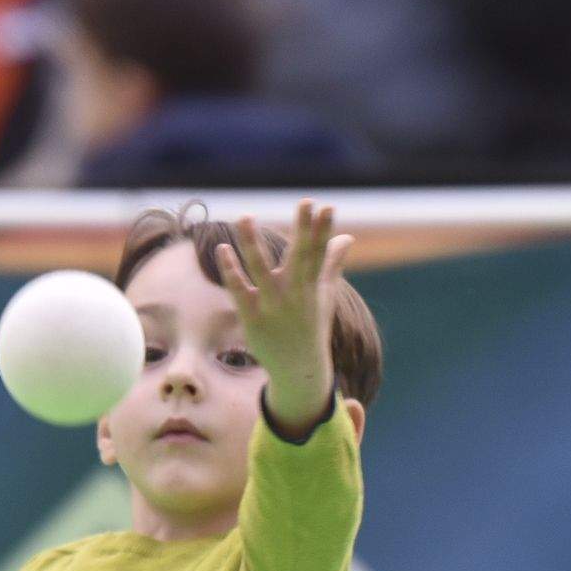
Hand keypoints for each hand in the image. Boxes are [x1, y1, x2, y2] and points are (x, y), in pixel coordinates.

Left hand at [222, 201, 355, 435]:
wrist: (299, 369)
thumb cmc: (311, 326)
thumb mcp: (324, 294)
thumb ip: (332, 262)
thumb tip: (348, 237)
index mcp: (312, 286)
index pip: (318, 253)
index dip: (323, 230)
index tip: (326, 206)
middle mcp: (295, 294)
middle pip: (299, 257)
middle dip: (303, 230)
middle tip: (305, 202)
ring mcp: (273, 306)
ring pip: (261, 269)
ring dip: (252, 243)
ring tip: (244, 216)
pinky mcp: (252, 317)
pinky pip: (239, 290)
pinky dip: (231, 270)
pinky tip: (222, 249)